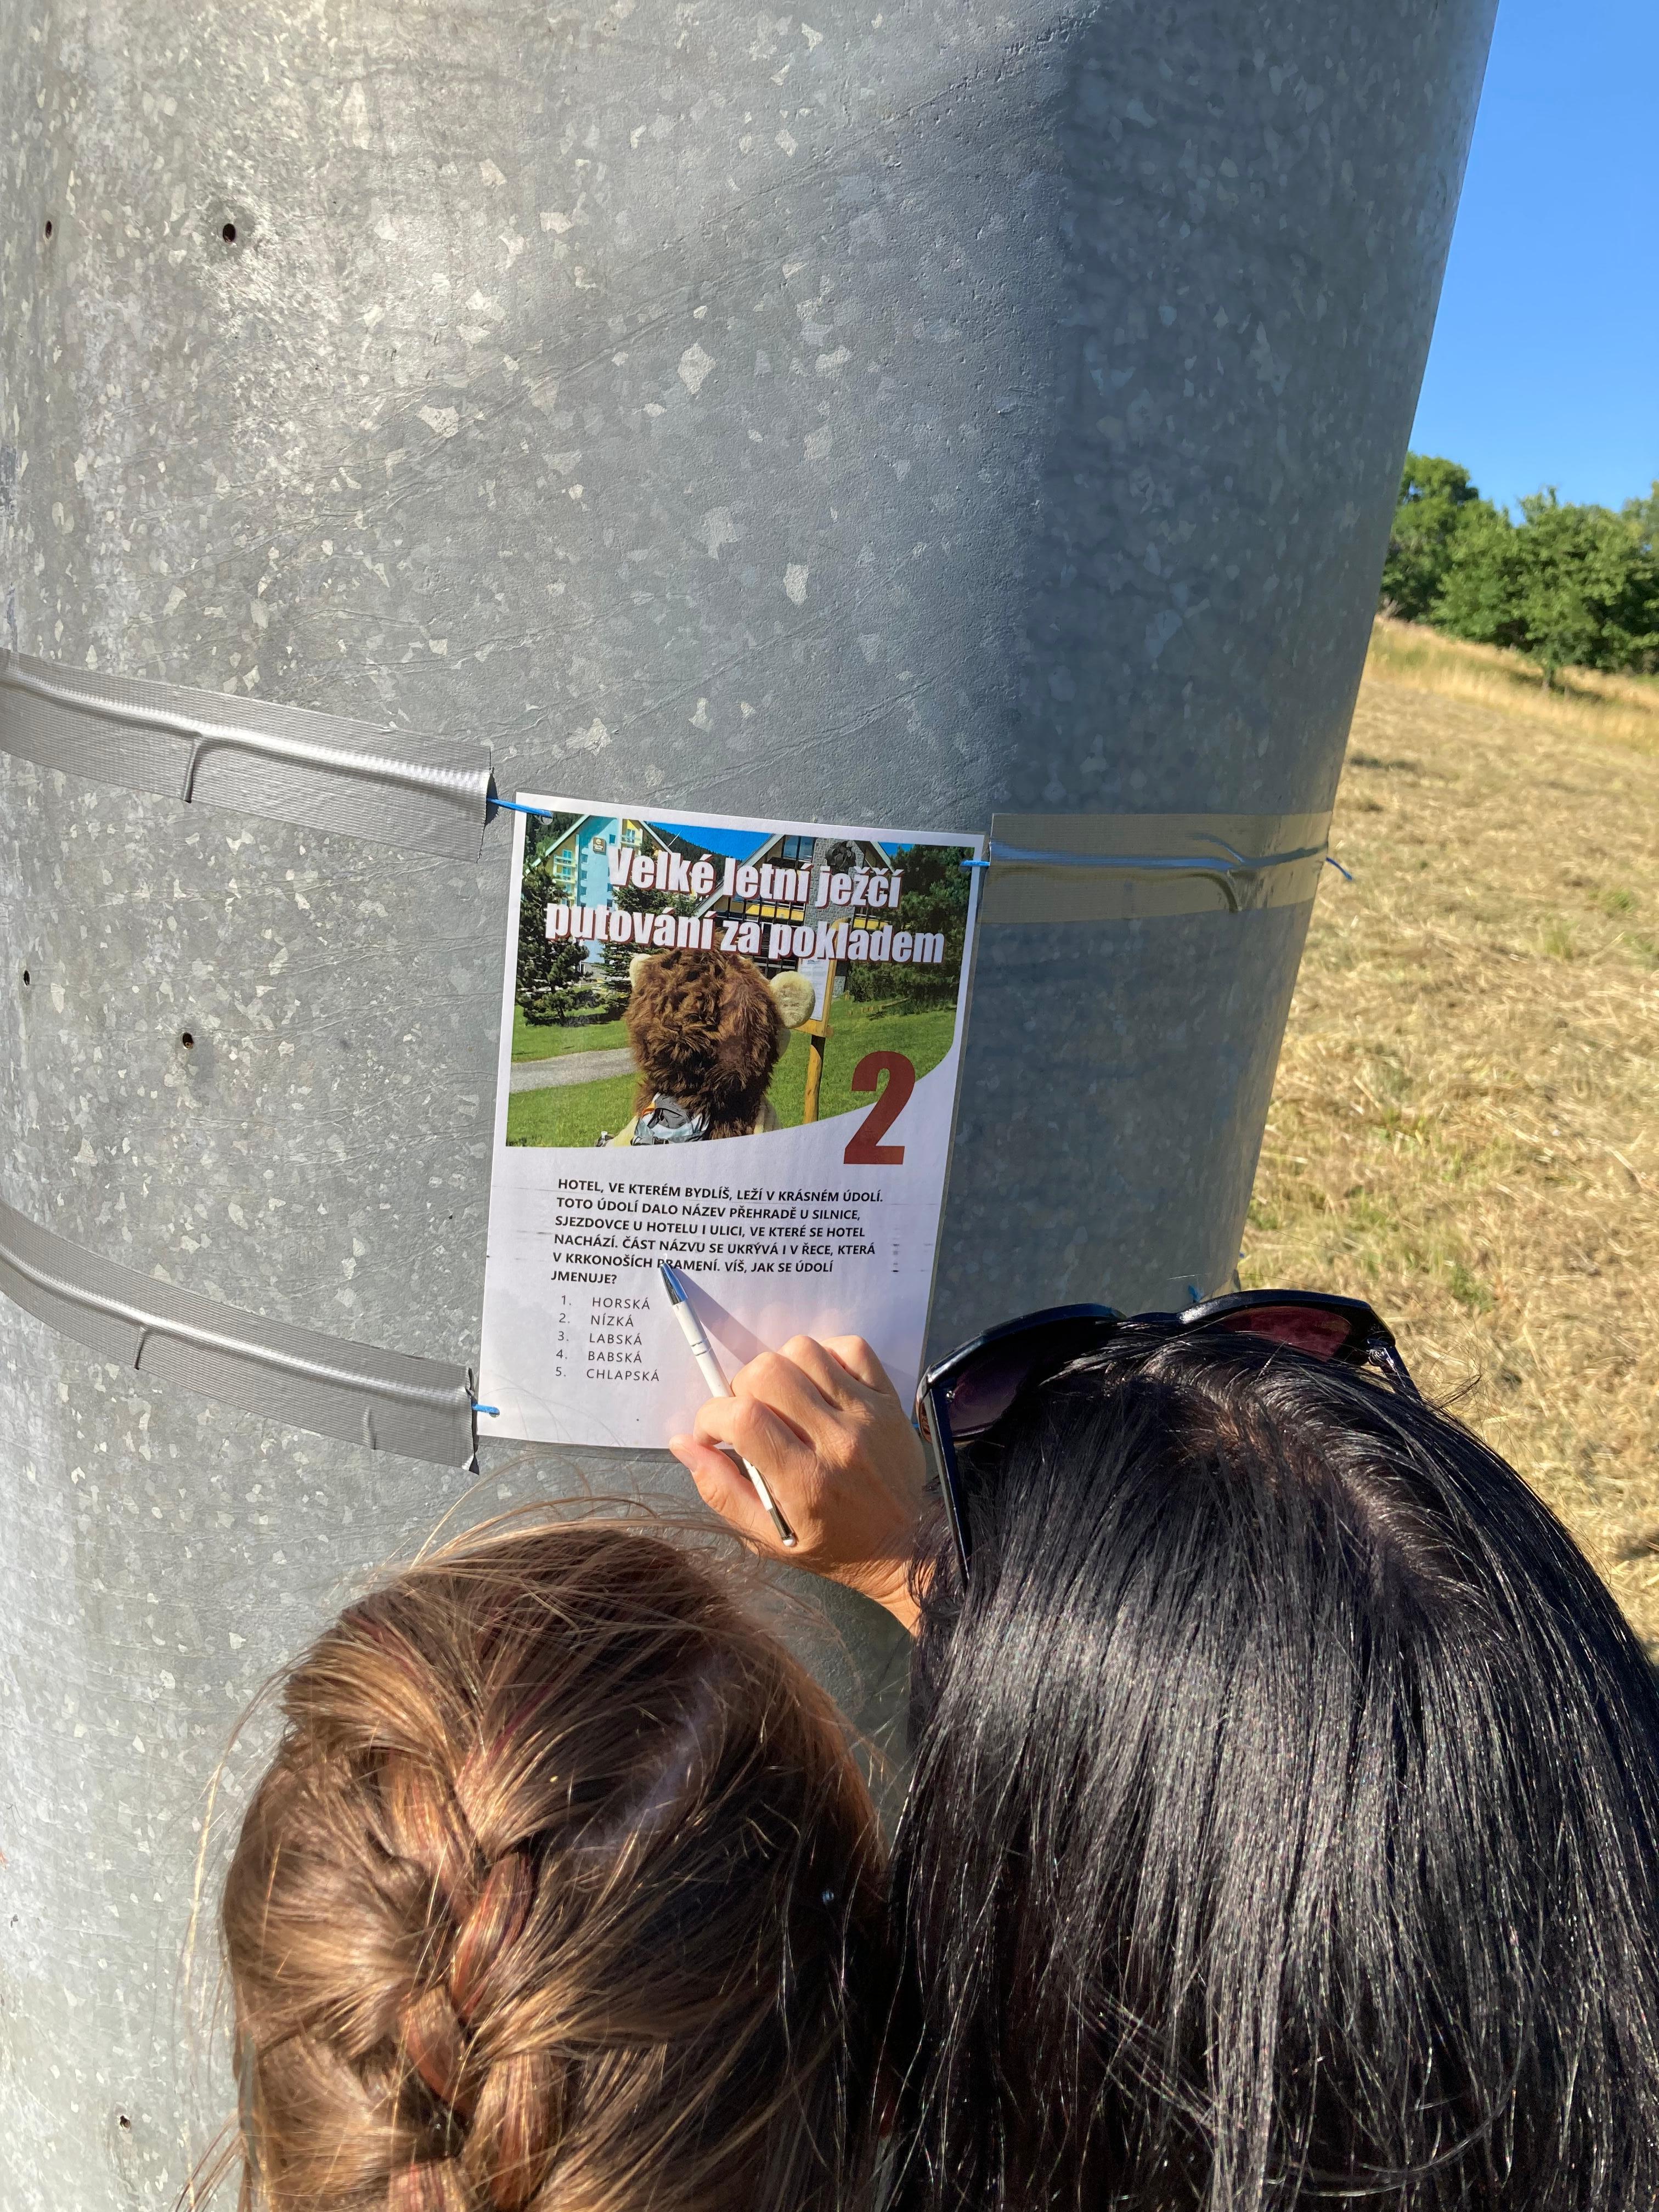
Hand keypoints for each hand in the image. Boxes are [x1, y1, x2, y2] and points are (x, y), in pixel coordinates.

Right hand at [669, 1334, 928, 1631]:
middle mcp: (837, 1441)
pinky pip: (851, 1347)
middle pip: (768, 1373)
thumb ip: (721, 1491)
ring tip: (783, 1399)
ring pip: (804, 1351)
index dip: (712, 1416)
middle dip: (741, 1388)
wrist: (906, 1546)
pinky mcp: (889, 1399)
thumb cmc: (832, 1545)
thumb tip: (684, 1443)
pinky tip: (818, 1385)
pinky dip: (826, 1356)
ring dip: (780, 1368)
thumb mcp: (768, 1537)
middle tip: (749, 1415)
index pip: (743, 1418)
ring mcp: (867, 1415)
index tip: (713, 1433)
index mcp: (804, 1481)